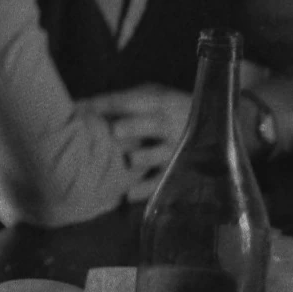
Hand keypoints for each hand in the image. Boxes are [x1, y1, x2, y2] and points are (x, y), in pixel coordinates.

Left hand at [80, 85, 192, 201]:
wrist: (211, 126)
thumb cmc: (168, 108)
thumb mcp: (152, 95)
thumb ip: (124, 99)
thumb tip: (81, 106)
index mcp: (160, 102)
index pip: (132, 101)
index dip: (107, 104)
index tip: (82, 109)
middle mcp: (170, 125)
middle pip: (154, 124)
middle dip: (135, 127)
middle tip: (116, 130)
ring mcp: (175, 150)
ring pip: (161, 154)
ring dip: (144, 157)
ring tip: (130, 160)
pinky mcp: (177, 170)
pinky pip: (163, 181)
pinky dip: (146, 189)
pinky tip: (129, 195)